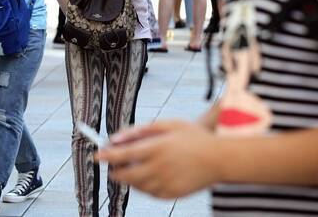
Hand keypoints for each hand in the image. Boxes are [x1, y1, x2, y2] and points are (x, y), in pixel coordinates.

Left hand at [96, 120, 221, 198]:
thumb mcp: (168, 125)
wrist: (222, 159)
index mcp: (157, 148)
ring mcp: (166, 183)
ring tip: (133, 167)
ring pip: (136, 186)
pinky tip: (149, 175)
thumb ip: (140, 130)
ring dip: (129, 178)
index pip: (123, 155)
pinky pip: (150, 193)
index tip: (96, 156)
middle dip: (114, 171)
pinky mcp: (173, 194)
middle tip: (113, 165)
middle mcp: (160, 167)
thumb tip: (116, 138)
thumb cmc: (194, 137)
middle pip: (126, 175)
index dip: (106, 156)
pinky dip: (144, 186)